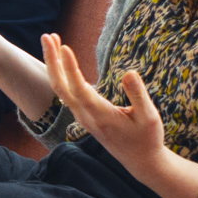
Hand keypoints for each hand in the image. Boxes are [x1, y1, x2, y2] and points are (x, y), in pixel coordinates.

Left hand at [42, 34, 197, 197]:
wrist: (140, 161)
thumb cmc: (147, 138)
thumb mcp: (149, 117)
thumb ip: (138, 95)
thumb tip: (129, 72)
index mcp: (101, 115)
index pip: (79, 89)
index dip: (70, 68)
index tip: (64, 46)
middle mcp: (86, 116)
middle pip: (61, 87)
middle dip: (52, 61)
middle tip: (48, 36)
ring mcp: (82, 116)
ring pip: (61, 89)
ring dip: (53, 64)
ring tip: (52, 39)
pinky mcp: (84, 115)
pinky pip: (66, 92)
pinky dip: (60, 73)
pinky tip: (60, 59)